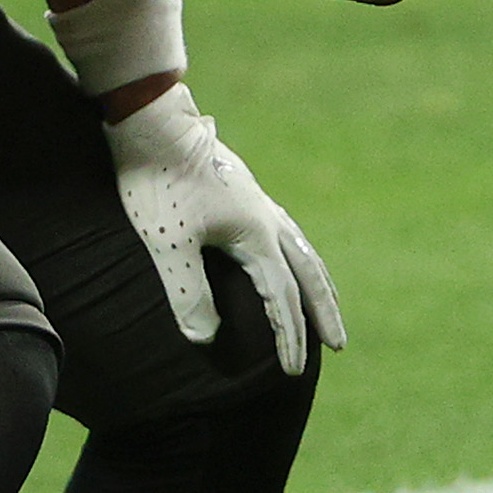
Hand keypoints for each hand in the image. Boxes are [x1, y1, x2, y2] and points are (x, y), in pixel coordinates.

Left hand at [105, 85, 345, 377]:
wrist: (152, 121)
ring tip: (327, 303)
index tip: (291, 371)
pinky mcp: (244, 191)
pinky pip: (286, 232)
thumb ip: (188, 291)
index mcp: (255, 235)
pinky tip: (286, 255)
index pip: (280, 297)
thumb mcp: (167, 242)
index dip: (288, 337)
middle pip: (308, 274)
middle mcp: (267, 220)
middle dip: (323, 313)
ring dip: (317, 282)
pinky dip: (297, 255)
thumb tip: (205, 339)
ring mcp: (258, 203)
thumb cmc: (156, 180)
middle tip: (339, 345)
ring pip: (302, 250)